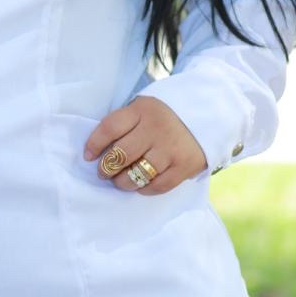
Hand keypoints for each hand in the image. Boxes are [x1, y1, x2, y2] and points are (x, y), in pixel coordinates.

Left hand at [83, 96, 206, 193]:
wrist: (207, 113)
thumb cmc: (164, 114)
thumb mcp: (143, 107)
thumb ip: (125, 122)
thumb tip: (100, 147)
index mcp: (142, 110)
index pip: (110, 127)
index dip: (94, 143)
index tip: (87, 155)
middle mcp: (155, 129)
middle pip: (121, 153)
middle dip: (106, 167)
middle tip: (103, 171)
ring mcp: (171, 148)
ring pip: (137, 173)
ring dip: (122, 181)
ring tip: (119, 181)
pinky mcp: (184, 166)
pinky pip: (158, 185)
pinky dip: (144, 188)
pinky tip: (139, 185)